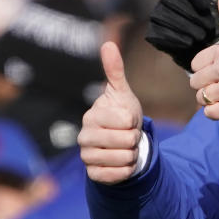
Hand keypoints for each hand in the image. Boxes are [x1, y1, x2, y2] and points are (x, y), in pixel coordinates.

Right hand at [79, 41, 144, 183]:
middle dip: (135, 138)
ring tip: (125, 147)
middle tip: (128, 134)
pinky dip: (128, 169)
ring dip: (133, 154)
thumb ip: (115, 70)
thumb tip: (108, 43)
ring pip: (125, 158)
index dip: (134, 120)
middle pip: (127, 140)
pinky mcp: (93, 175)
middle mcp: (84, 136)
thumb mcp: (122, 93)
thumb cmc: (121, 115)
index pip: (126, 119)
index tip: (127, 120)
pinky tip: (122, 162)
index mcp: (92, 116)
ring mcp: (86, 156)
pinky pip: (119, 175)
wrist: (119, 143)